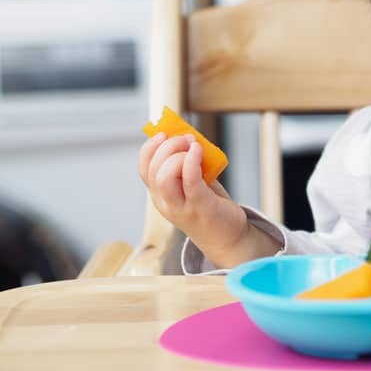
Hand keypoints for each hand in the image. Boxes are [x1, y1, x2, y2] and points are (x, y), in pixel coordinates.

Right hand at [138, 133, 270, 266]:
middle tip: (186, 138)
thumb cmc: (210, 206)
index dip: (149, 148)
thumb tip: (188, 137)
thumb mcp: (193, 183)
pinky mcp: (200, 207)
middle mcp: (165, 202)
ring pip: (163, 177)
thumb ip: (188, 165)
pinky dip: (191, 161)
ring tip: (194, 146)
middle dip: (167, 147)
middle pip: (152, 170)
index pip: (143, 169)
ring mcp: (180, 207)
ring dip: (177, 155)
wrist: (227, 237)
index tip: (164, 133)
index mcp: (160, 195)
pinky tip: (198, 151)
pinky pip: (189, 181)